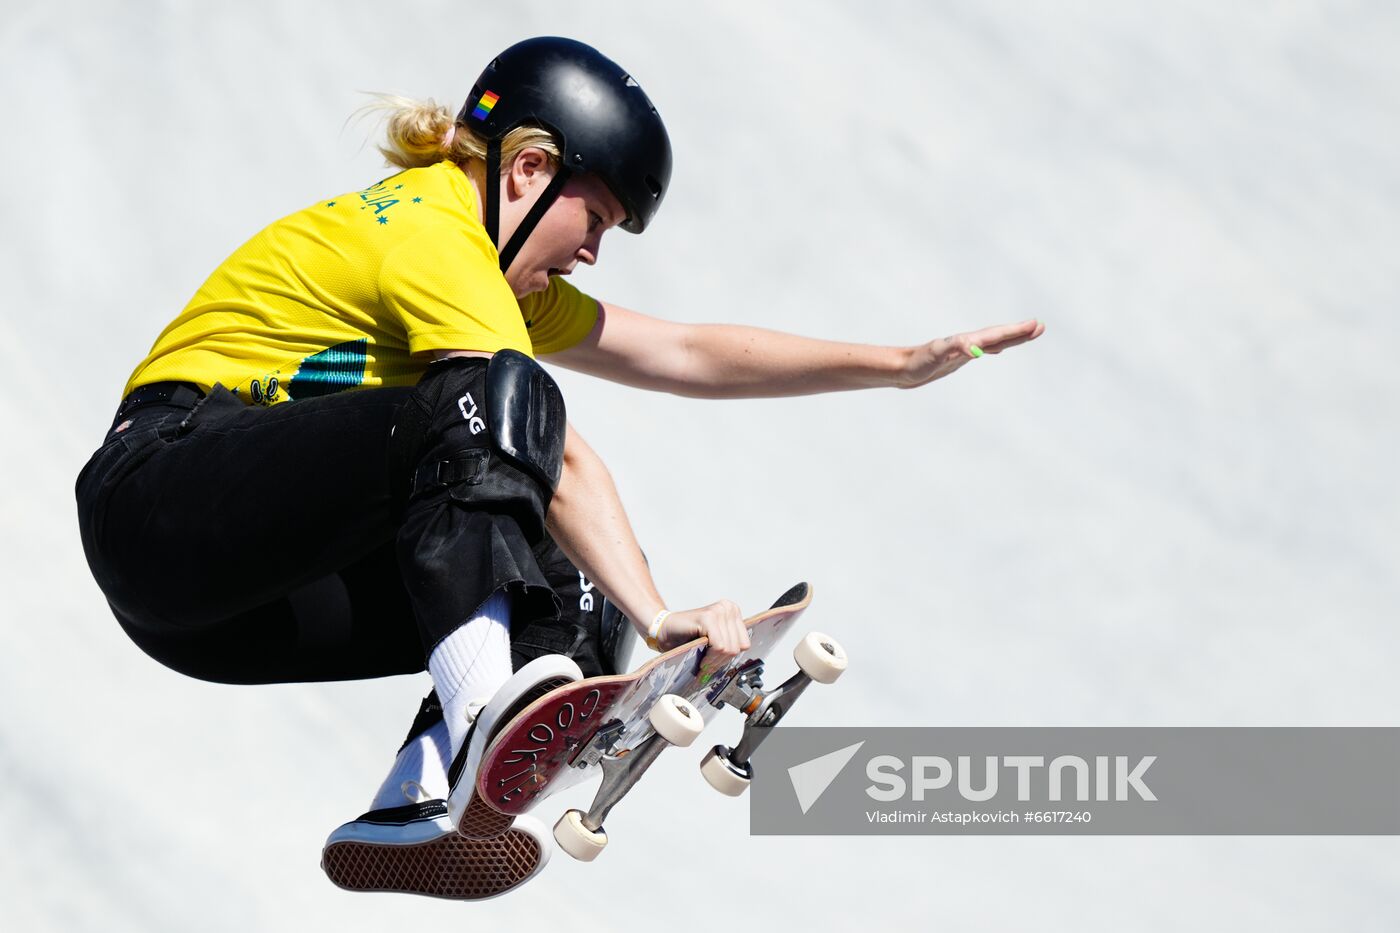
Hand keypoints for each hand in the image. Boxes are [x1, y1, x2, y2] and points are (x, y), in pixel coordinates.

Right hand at [656, 600, 749, 676]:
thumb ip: (729, 643)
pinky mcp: (708, 617)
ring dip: (714, 661)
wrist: (663, 630)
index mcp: (733, 611)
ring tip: (703, 662)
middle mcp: (728, 607)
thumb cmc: (687, 637)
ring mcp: (719, 611)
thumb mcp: (715, 639)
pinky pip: (719, 646)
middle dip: (720, 661)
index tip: (715, 663)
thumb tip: (741, 659)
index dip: (729, 657)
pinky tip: (700, 658)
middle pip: (737, 647)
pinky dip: (710, 657)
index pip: (744, 643)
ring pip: (729, 649)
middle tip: (707, 666)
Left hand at [897, 319, 1045, 388]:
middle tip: (1041, 326)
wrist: (902, 368)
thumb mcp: (934, 356)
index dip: (1015, 331)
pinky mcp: (959, 358)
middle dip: (1020, 332)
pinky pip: (984, 350)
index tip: (1035, 324)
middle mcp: (967, 343)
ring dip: (1012, 338)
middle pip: (999, 335)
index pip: (996, 335)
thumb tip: (970, 346)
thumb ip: (951, 348)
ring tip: (1030, 333)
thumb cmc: (916, 362)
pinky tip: (1001, 348)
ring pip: (994, 342)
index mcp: (966, 341)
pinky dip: (997, 347)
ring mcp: (964, 350)